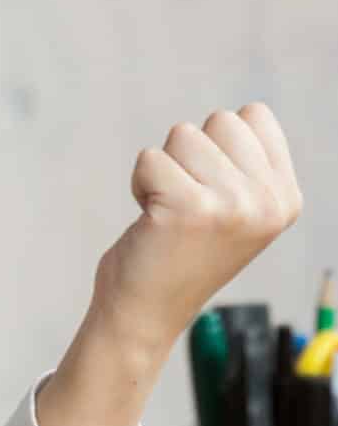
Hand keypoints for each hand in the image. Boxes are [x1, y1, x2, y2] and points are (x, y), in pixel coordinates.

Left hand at [91, 102, 301, 357]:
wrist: (147, 311)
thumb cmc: (181, 249)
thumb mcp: (238, 208)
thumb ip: (247, 165)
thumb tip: (248, 113)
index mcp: (286, 198)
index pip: (254, 115)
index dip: (218, 142)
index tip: (212, 187)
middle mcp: (269, 202)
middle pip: (219, 119)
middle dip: (189, 153)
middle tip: (186, 202)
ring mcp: (234, 205)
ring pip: (181, 134)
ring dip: (163, 169)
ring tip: (170, 212)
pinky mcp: (189, 208)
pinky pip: (149, 158)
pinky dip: (140, 183)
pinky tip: (152, 220)